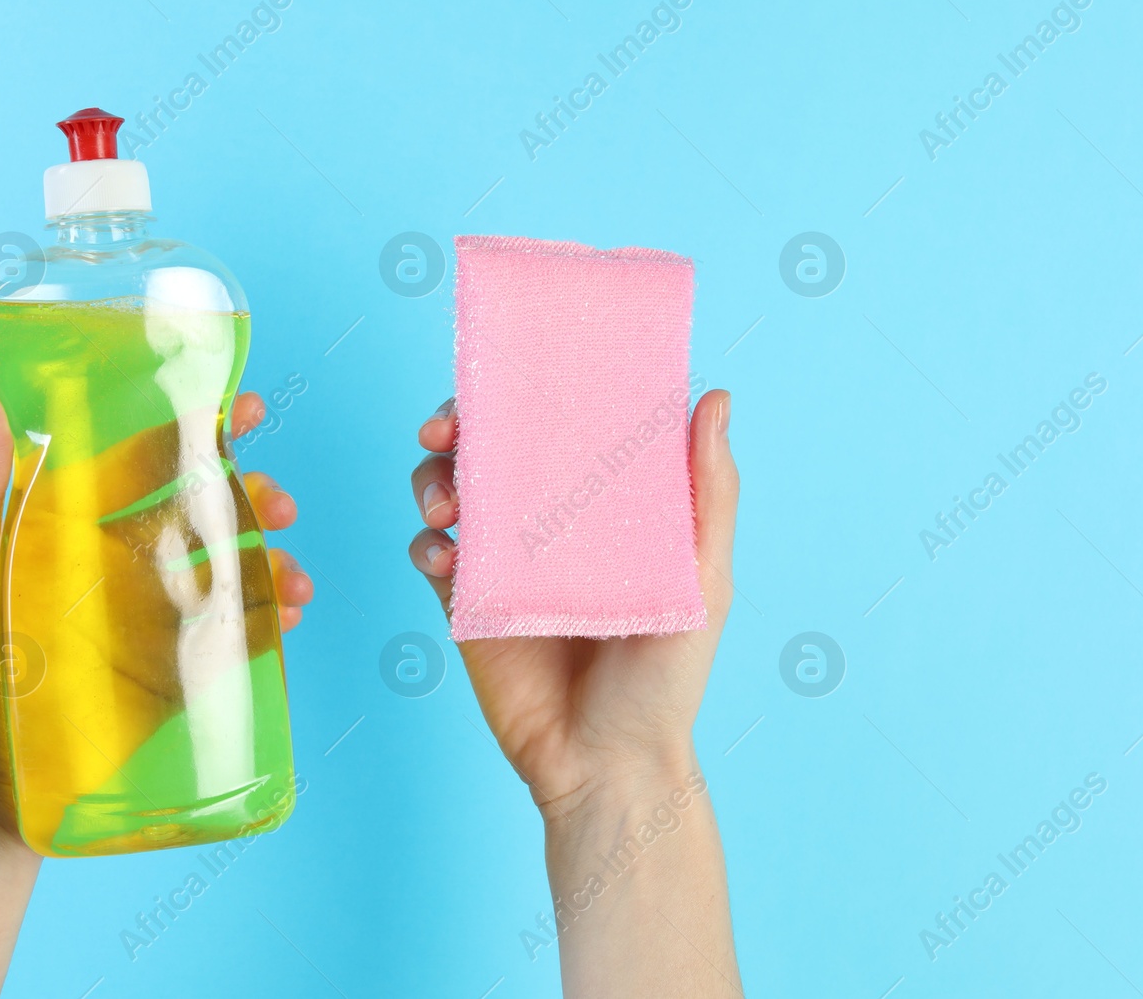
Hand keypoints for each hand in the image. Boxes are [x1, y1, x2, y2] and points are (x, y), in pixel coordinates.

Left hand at [0, 389, 312, 838]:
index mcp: (68, 533)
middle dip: (255, 495)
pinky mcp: (170, 675)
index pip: (137, 461)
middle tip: (284, 503)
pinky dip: (270, 620)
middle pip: (200, 510)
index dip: (193, 426)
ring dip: (276, 561)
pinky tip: (288, 621)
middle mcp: (115, 568)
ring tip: (298, 584)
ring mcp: (148, 622)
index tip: (245, 406)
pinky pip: (232, 635)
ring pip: (228, 569)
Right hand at [407, 389, 742, 996]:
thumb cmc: (668, 678)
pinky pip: (430, 552)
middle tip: (447, 431)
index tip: (510, 373)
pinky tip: (445, 555)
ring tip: (448, 505)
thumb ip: (709, 492)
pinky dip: (426, 542)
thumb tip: (716, 397)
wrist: (609, 768)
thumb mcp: (704, 579)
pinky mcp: (465, 602)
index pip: (562, 427)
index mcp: (605, 506)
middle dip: (458, 425)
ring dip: (434, 480)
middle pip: (492, 448)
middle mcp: (550, 523)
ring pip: (450, 489)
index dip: (531, 391)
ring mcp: (503, 561)